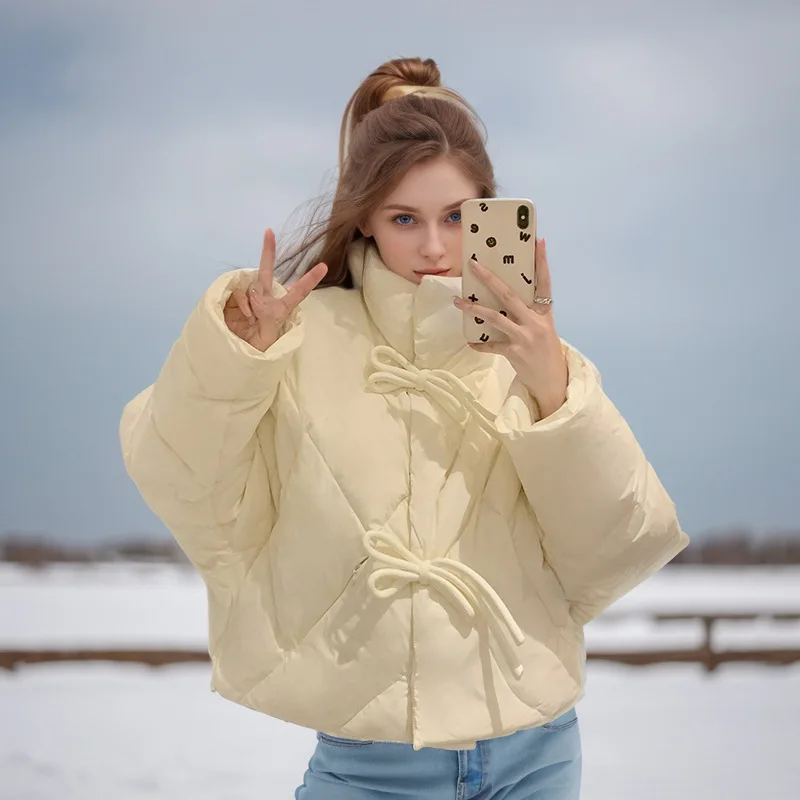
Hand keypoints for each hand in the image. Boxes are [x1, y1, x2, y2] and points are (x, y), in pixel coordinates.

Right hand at [224, 228, 327, 351]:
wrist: (237, 351)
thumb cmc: (257, 347)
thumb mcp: (268, 338)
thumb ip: (264, 317)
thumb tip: (251, 297)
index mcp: (279, 308)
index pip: (298, 293)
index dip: (310, 280)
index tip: (324, 266)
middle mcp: (263, 298)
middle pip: (266, 271)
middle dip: (268, 251)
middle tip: (269, 231)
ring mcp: (248, 297)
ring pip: (251, 286)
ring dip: (251, 303)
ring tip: (251, 320)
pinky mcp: (232, 299)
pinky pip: (239, 293)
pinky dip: (241, 304)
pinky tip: (243, 317)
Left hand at [453, 237, 567, 417]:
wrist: (553, 382)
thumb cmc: (546, 353)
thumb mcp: (544, 329)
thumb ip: (530, 314)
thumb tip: (507, 298)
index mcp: (545, 314)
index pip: (545, 283)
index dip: (542, 263)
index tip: (538, 242)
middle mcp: (536, 323)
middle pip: (510, 295)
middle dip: (490, 278)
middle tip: (474, 265)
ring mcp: (525, 337)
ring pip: (495, 317)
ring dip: (474, 308)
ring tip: (458, 301)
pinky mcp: (514, 352)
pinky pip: (491, 346)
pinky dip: (479, 344)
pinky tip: (470, 342)